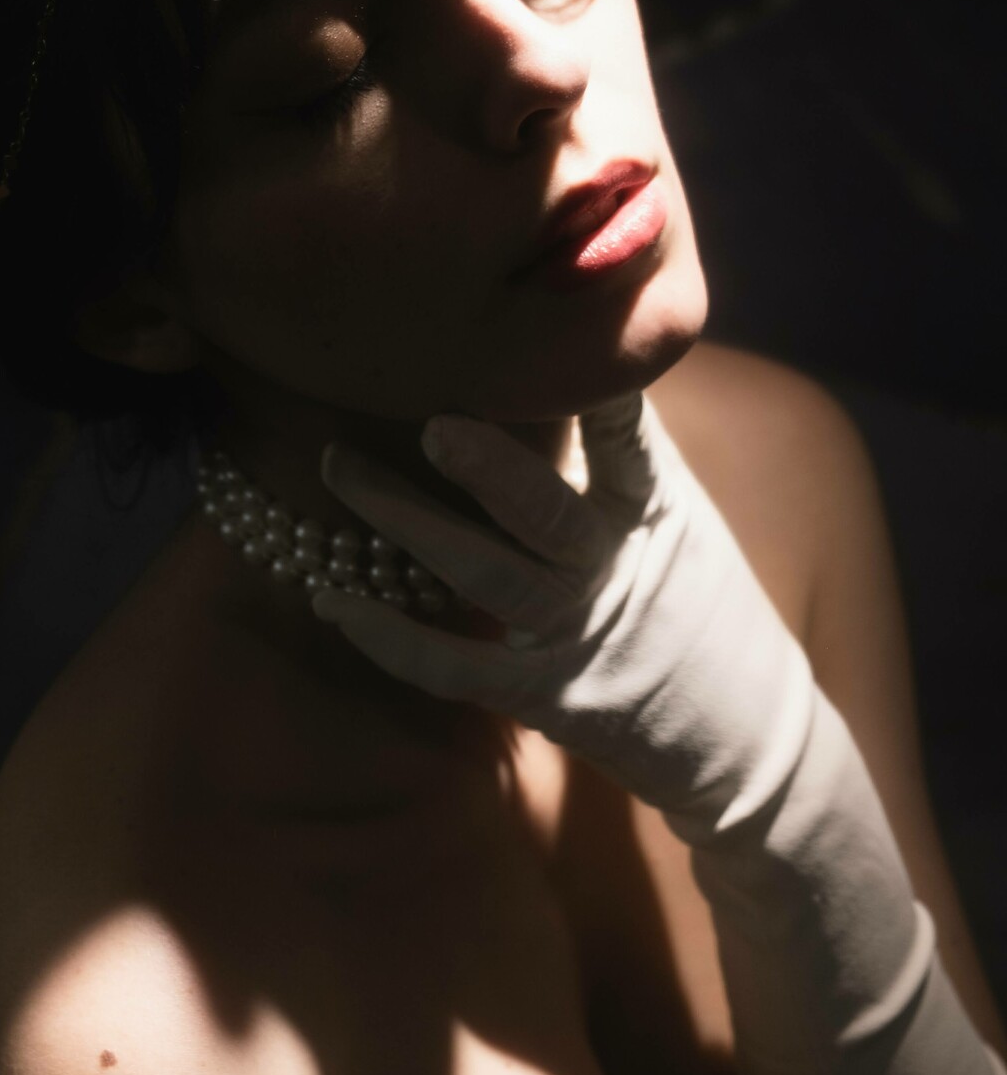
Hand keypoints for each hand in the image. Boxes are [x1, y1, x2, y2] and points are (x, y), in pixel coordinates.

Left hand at [315, 391, 814, 834]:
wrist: (742, 731)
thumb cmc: (696, 597)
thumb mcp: (678, 514)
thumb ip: (620, 445)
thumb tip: (563, 345)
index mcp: (652, 510)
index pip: (628, 444)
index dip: (598, 399)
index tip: (561, 342)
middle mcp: (612, 567)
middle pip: (544, 511)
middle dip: (487, 467)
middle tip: (429, 421)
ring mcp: (574, 634)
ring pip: (482, 575)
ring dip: (403, 521)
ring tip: (337, 467)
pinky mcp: (542, 695)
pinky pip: (455, 668)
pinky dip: (390, 639)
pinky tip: (333, 603)